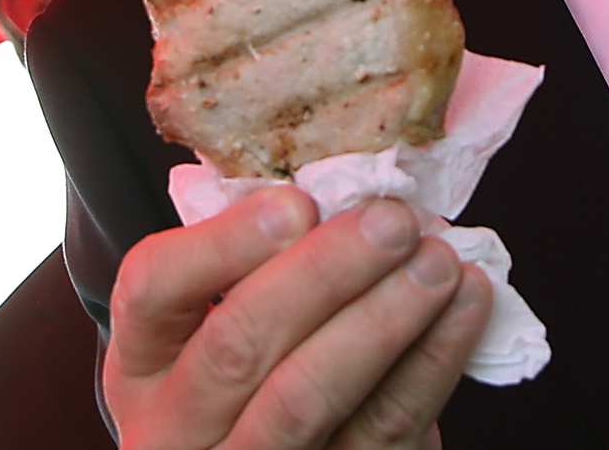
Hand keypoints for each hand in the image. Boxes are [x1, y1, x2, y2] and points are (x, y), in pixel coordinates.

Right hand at [106, 188, 492, 449]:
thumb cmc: (255, 370)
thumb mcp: (216, 321)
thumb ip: (254, 261)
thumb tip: (338, 183)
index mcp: (143, 361)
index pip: (152, 288)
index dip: (224, 243)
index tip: (297, 203)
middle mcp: (176, 425)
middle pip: (237, 346)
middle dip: (324, 274)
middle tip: (392, 221)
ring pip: (306, 398)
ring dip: (385, 318)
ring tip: (438, 260)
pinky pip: (382, 430)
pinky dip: (432, 362)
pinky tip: (465, 307)